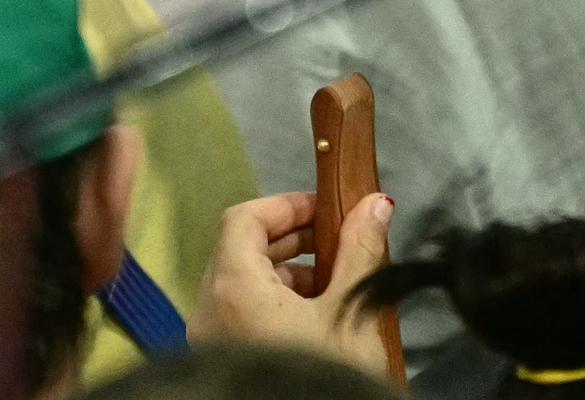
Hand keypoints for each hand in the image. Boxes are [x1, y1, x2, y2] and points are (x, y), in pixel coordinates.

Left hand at [189, 191, 397, 378]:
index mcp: (233, 288)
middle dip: (293, 240)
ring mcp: (211, 340)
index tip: (324, 209)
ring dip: (287, 272)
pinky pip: (241, 314)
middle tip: (336, 239)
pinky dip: (274, 302)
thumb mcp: (352, 310)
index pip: (243, 217)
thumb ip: (361, 250)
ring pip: (242, 283)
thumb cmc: (326, 379)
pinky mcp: (222, 361)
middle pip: (241, 248)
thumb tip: (374, 205)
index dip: (285, 205)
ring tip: (334, 284)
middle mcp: (210, 311)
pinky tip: (317, 318)